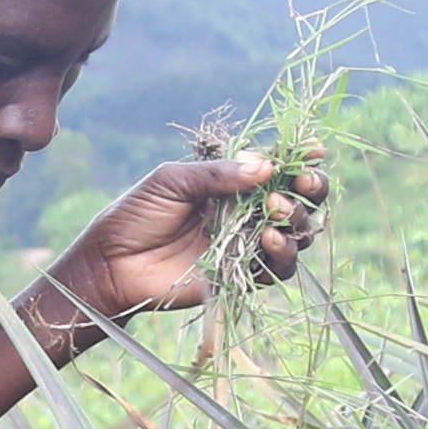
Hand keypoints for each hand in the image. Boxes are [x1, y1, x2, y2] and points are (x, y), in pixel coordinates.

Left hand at [29, 146, 334, 345]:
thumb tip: (267, 165)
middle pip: (298, 201)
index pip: (277, 169)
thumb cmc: (136, 214)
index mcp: (232, 182)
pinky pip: (278, 269)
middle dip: (310, 190)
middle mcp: (247, 212)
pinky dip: (283, 254)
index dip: (301, 161)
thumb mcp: (172, 180)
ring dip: (298, 221)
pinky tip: (270, 239)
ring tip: (276, 213)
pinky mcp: (242, 277)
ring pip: (296, 235)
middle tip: (303, 184)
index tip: (315, 151)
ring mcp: (247, 245)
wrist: (111, 263)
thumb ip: (218, 174)